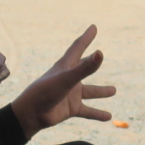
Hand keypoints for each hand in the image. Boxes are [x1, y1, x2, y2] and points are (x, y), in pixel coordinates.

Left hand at [9, 25, 116, 139]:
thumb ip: (85, 68)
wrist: (31, 114)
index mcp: (65, 66)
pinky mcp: (71, 108)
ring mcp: (71, 94)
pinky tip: (108, 117)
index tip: (93, 27)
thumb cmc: (45, 92)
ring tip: (114, 90)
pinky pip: (88, 111)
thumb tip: (100, 54)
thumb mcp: (67, 78)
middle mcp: (69, 78)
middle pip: (83, 67)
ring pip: (90, 92)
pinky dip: (97, 113)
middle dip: (91, 60)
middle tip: (100, 54)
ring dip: (101, 92)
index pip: (78, 47)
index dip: (86, 37)